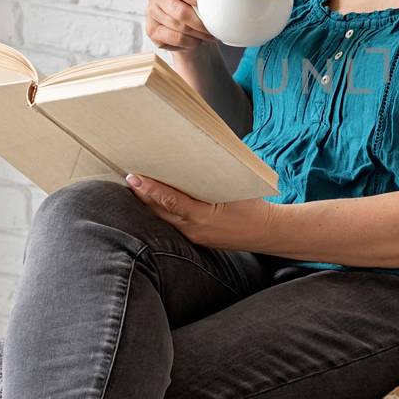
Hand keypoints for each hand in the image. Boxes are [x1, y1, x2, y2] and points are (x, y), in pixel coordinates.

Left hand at [125, 174, 278, 250]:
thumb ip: (212, 177)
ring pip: (163, 220)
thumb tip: (194, 159)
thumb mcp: (235, 188)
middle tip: (129, 177)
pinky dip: (162, 213)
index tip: (135, 177)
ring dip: (149, 204)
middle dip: (142, 195)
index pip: (170, 201)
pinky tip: (155, 203)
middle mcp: (195, 230)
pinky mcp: (196, 240)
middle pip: (160, 212)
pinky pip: (173, 225)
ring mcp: (194, 237)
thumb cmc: (255, 206)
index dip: (150, 189)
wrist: (268, 232)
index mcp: (204, 216)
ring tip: (136, 188)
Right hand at [145, 0, 215, 52]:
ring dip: (198, 33)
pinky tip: (197, 39)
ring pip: (179, 27)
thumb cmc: (194, 4)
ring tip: (209, 34)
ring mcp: (151, 12)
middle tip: (214, 28)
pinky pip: (175, 38)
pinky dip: (190, 41)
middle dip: (201, 23)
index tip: (211, 8)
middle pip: (180, 12)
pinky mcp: (152, 30)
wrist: (185, 25)